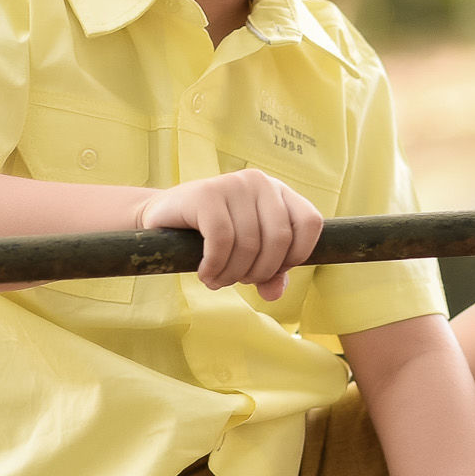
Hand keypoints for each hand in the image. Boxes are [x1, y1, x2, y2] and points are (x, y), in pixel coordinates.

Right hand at [137, 170, 323, 300]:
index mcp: (279, 192)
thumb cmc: (212, 238)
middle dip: (259, 272)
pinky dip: (215, 266)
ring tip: (218, 280)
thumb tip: (274, 293)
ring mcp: (233, 184)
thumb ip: (270, 274)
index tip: (270, 271)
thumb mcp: (248, 255)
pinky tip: (206, 273)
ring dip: (233, 274)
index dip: (295, 257)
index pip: (310, 224)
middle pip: (279, 239)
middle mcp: (260, 182)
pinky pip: (222, 240)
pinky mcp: (206, 194)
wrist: (164, 219)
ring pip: (249, 243)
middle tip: (238, 280)